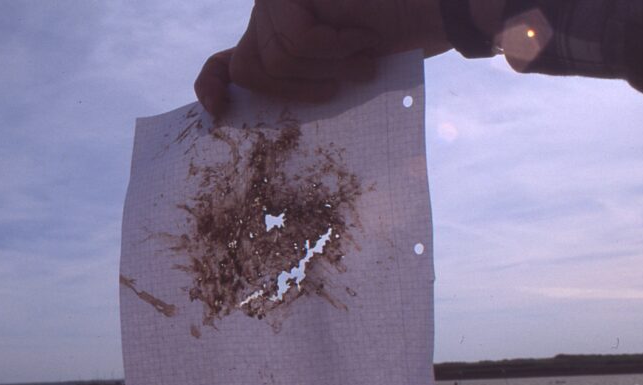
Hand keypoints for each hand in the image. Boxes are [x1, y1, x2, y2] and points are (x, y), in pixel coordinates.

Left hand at [194, 0, 451, 116]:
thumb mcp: (333, 77)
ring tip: (364, 56)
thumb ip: (290, 84)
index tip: (218, 112)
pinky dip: (335, 45)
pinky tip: (360, 32)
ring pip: (277, 59)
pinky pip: (299, 40)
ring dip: (328, 66)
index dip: (212, 86)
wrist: (429, 15)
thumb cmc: (390, 48)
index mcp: (274, 39)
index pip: (224, 64)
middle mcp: (269, 13)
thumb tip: (240, 113)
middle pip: (251, 69)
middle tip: (338, 87)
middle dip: (296, 88)